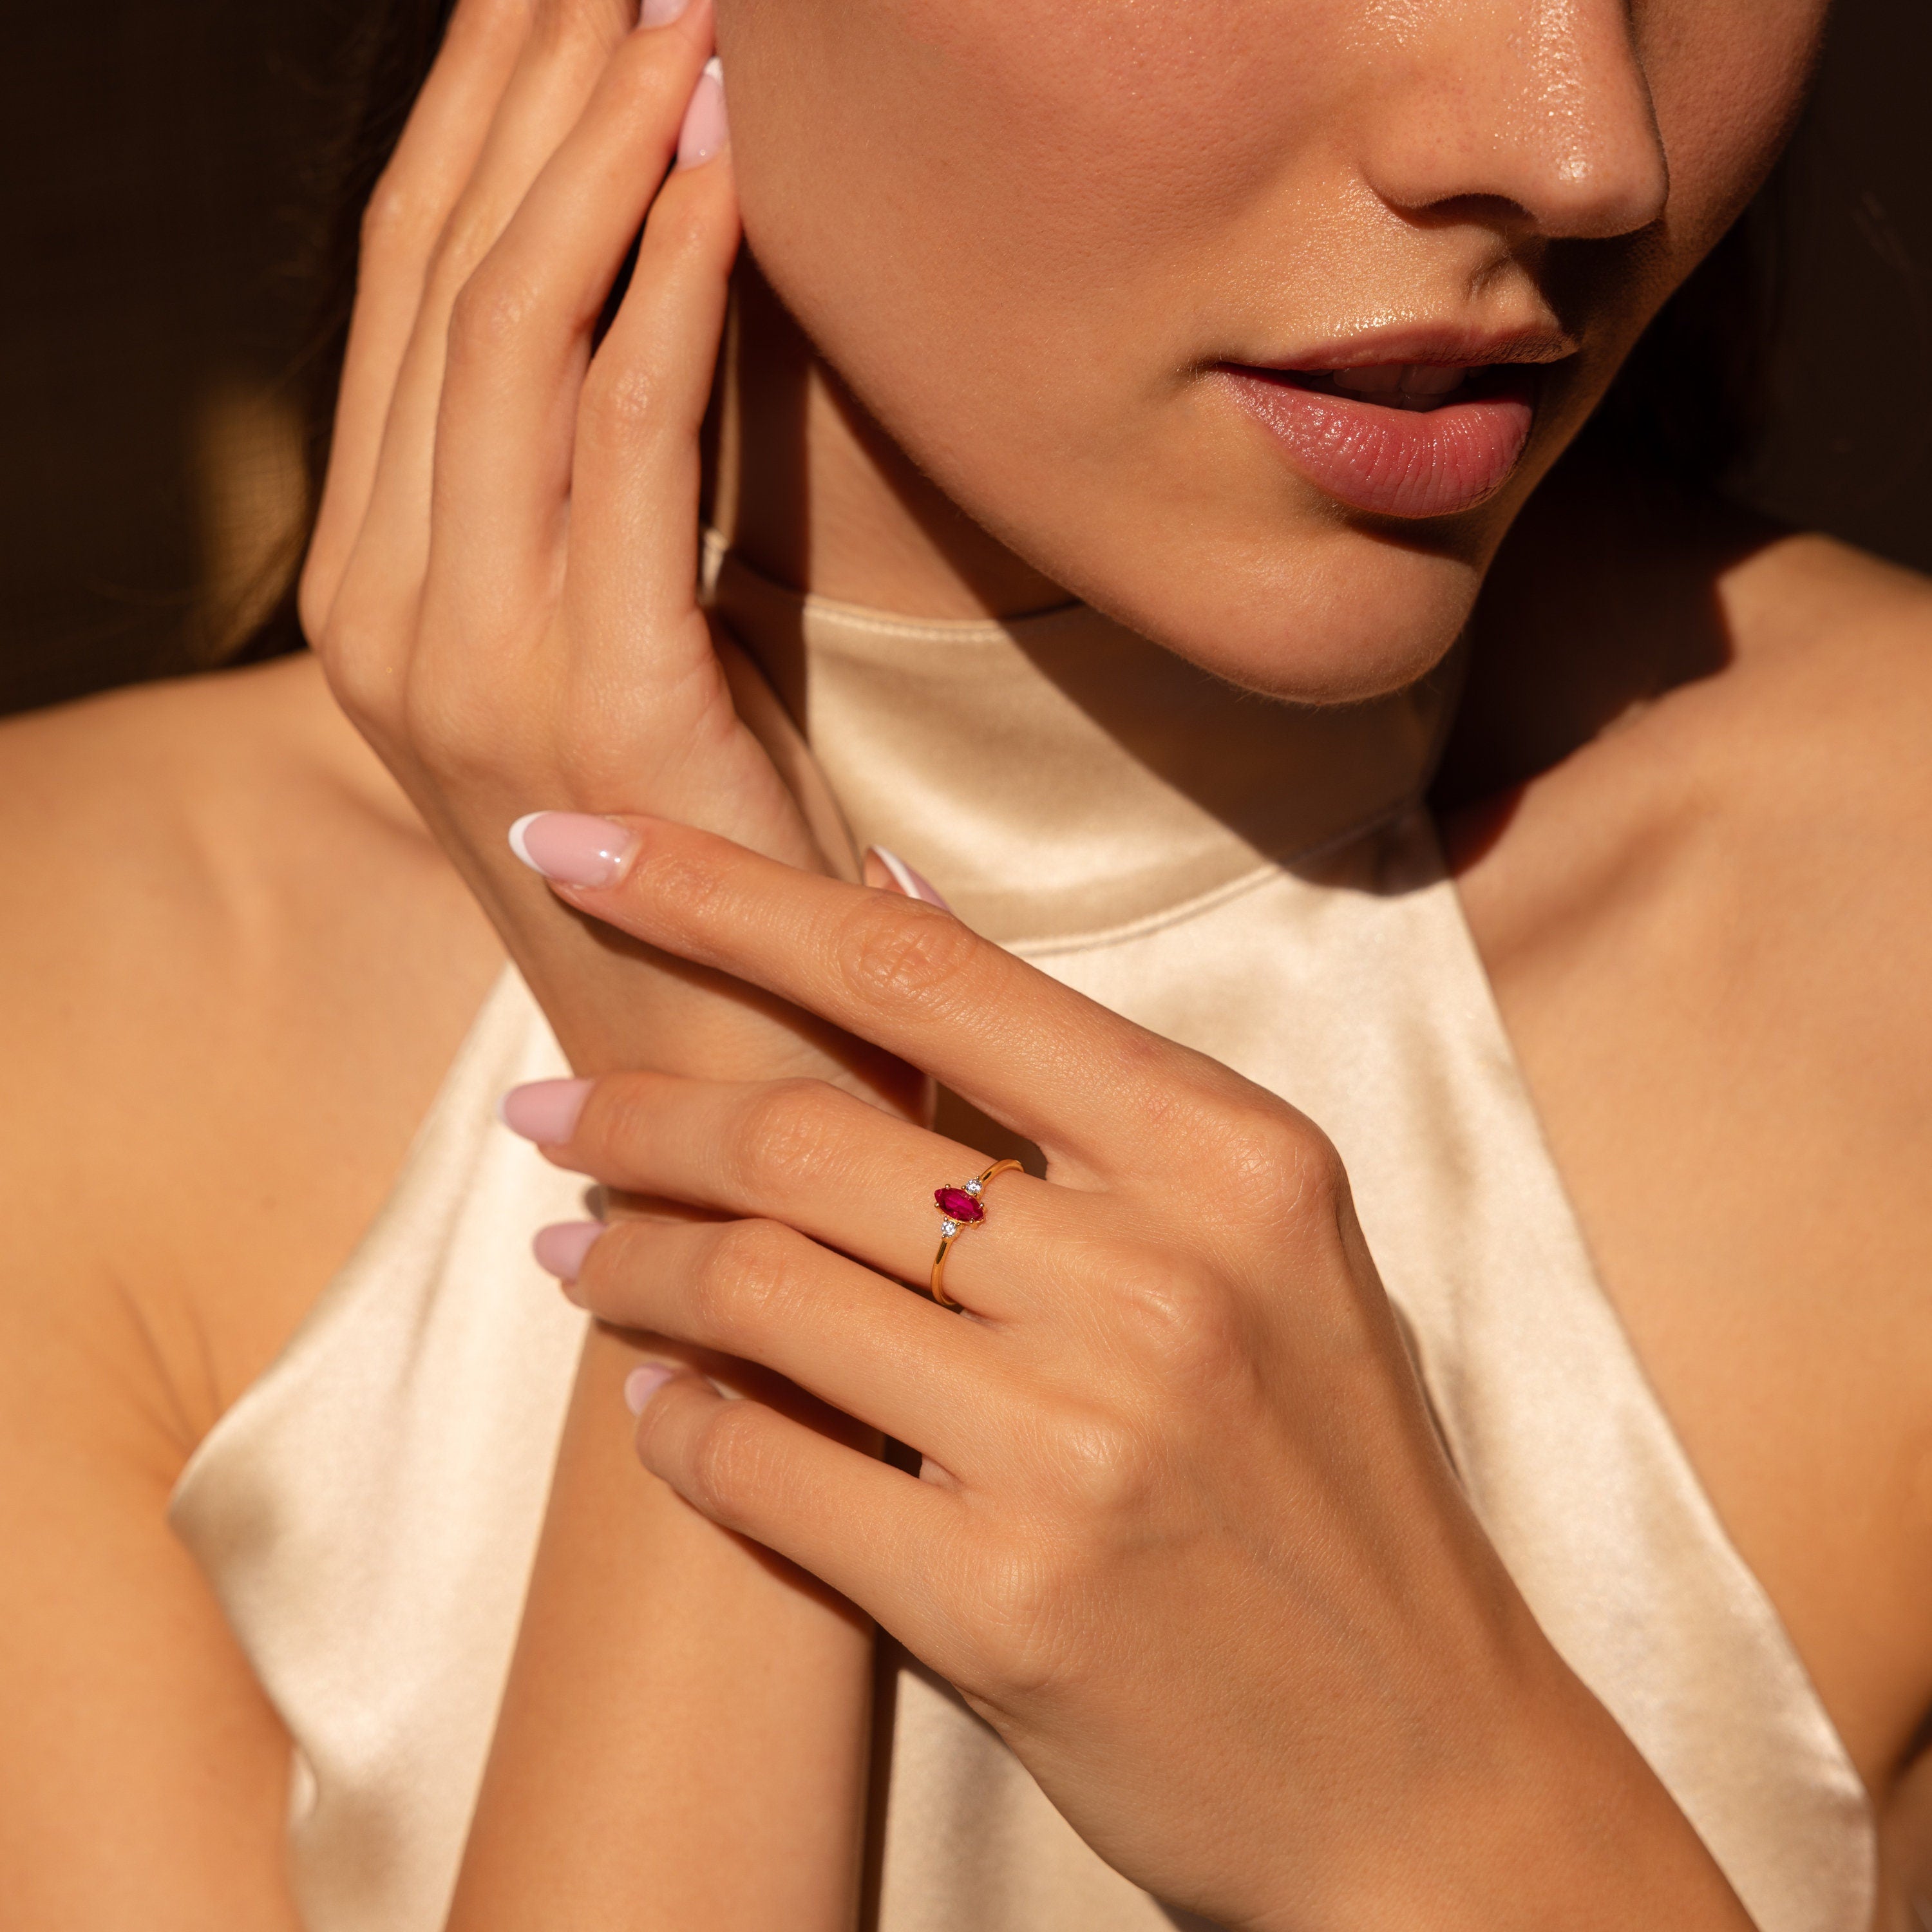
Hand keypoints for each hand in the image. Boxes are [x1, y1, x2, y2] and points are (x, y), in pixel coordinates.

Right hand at [298, 0, 886, 1094]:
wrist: (717, 1068)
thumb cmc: (694, 862)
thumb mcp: (612, 655)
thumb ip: (588, 505)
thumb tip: (644, 309)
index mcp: (380, 593)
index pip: (411, 298)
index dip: (474, 118)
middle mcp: (389, 608)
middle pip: (439, 275)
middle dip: (523, 83)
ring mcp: (468, 656)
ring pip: (510, 325)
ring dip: (597, 138)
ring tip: (683, 2)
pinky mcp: (595, 693)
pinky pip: (625, 432)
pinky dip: (674, 278)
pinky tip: (730, 159)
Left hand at [504, 812, 1757, 1931]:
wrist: (1422, 1759)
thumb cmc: (1323, 1472)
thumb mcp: (1260, 1236)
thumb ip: (1077, 1076)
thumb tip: (883, 892)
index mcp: (1228, 1153)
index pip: (919, 969)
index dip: (719, 889)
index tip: (580, 845)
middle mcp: (1162, 1275)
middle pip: (808, 1133)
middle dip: (635, 1109)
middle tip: (546, 1109)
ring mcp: (1081, 1441)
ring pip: (759, 1291)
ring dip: (630, 1265)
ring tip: (576, 1253)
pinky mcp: (1003, 1600)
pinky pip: (762, 1468)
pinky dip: (678, 1427)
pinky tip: (657, 1406)